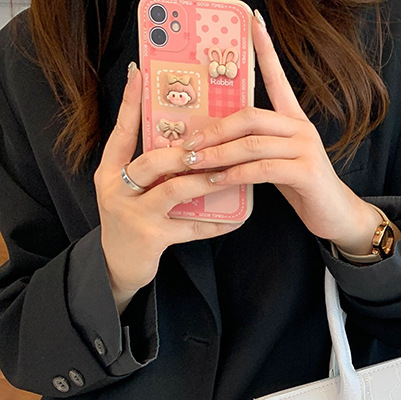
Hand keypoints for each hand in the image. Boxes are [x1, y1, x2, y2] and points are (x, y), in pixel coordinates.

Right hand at [94, 63, 242, 314]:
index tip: (140, 74)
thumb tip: (188, 147)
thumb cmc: (132, 223)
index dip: (131, 104)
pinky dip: (214, 223)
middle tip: (212, 144)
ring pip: (173, 191)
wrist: (117, 268)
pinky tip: (235, 219)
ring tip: (227, 175)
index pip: (121, 132)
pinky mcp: (151, 238)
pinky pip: (190, 228)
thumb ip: (150, 172)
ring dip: (204, 181)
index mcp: (110, 172)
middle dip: (184, 152)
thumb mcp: (131, 192)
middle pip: (151, 161)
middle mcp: (117, 190)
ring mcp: (133, 215)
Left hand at [179, 10, 382, 255]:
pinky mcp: (306, 172)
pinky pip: (262, 168)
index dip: (266, 50)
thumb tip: (216, 144)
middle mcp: (301, 129)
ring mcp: (306, 149)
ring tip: (195, 164)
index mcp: (294, 121)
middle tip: (189, 143)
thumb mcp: (279, 163)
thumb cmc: (304, 190)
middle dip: (215, 129)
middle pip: (251, 115)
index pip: (278, 79)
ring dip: (219, 154)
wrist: (336, 216)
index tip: (253, 21)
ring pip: (253, 143)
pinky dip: (236, 174)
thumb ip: (256, 148)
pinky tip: (218, 180)